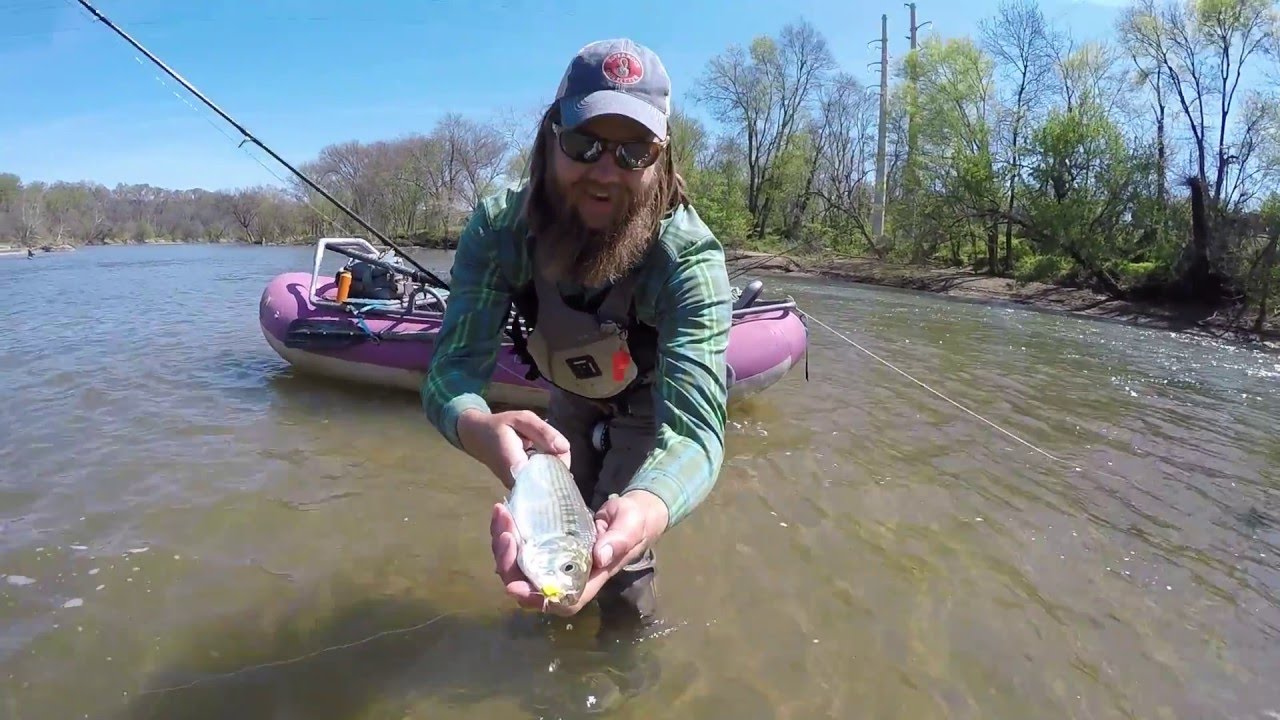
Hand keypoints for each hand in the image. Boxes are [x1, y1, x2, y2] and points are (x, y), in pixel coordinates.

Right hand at [456, 409, 570, 486]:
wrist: (476, 436)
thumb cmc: (498, 426)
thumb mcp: (521, 419)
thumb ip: (543, 432)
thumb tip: (565, 448)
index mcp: (516, 466)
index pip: (546, 478)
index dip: (560, 468)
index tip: (562, 453)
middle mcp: (516, 483)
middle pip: (550, 482)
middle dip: (559, 465)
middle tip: (555, 446)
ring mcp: (517, 488)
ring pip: (546, 483)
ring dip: (553, 467)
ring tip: (546, 450)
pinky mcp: (520, 488)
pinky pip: (540, 482)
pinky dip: (546, 470)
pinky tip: (544, 457)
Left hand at [490, 490, 669, 615]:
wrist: (631, 512)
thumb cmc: (635, 521)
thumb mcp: (630, 525)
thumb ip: (618, 540)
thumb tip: (599, 557)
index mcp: (588, 578)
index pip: (560, 601)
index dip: (536, 599)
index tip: (515, 586)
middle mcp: (566, 574)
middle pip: (530, 586)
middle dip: (509, 565)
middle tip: (505, 535)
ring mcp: (554, 561)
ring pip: (519, 567)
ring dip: (504, 547)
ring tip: (502, 517)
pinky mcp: (546, 545)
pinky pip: (520, 547)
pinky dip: (508, 532)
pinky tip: (504, 513)